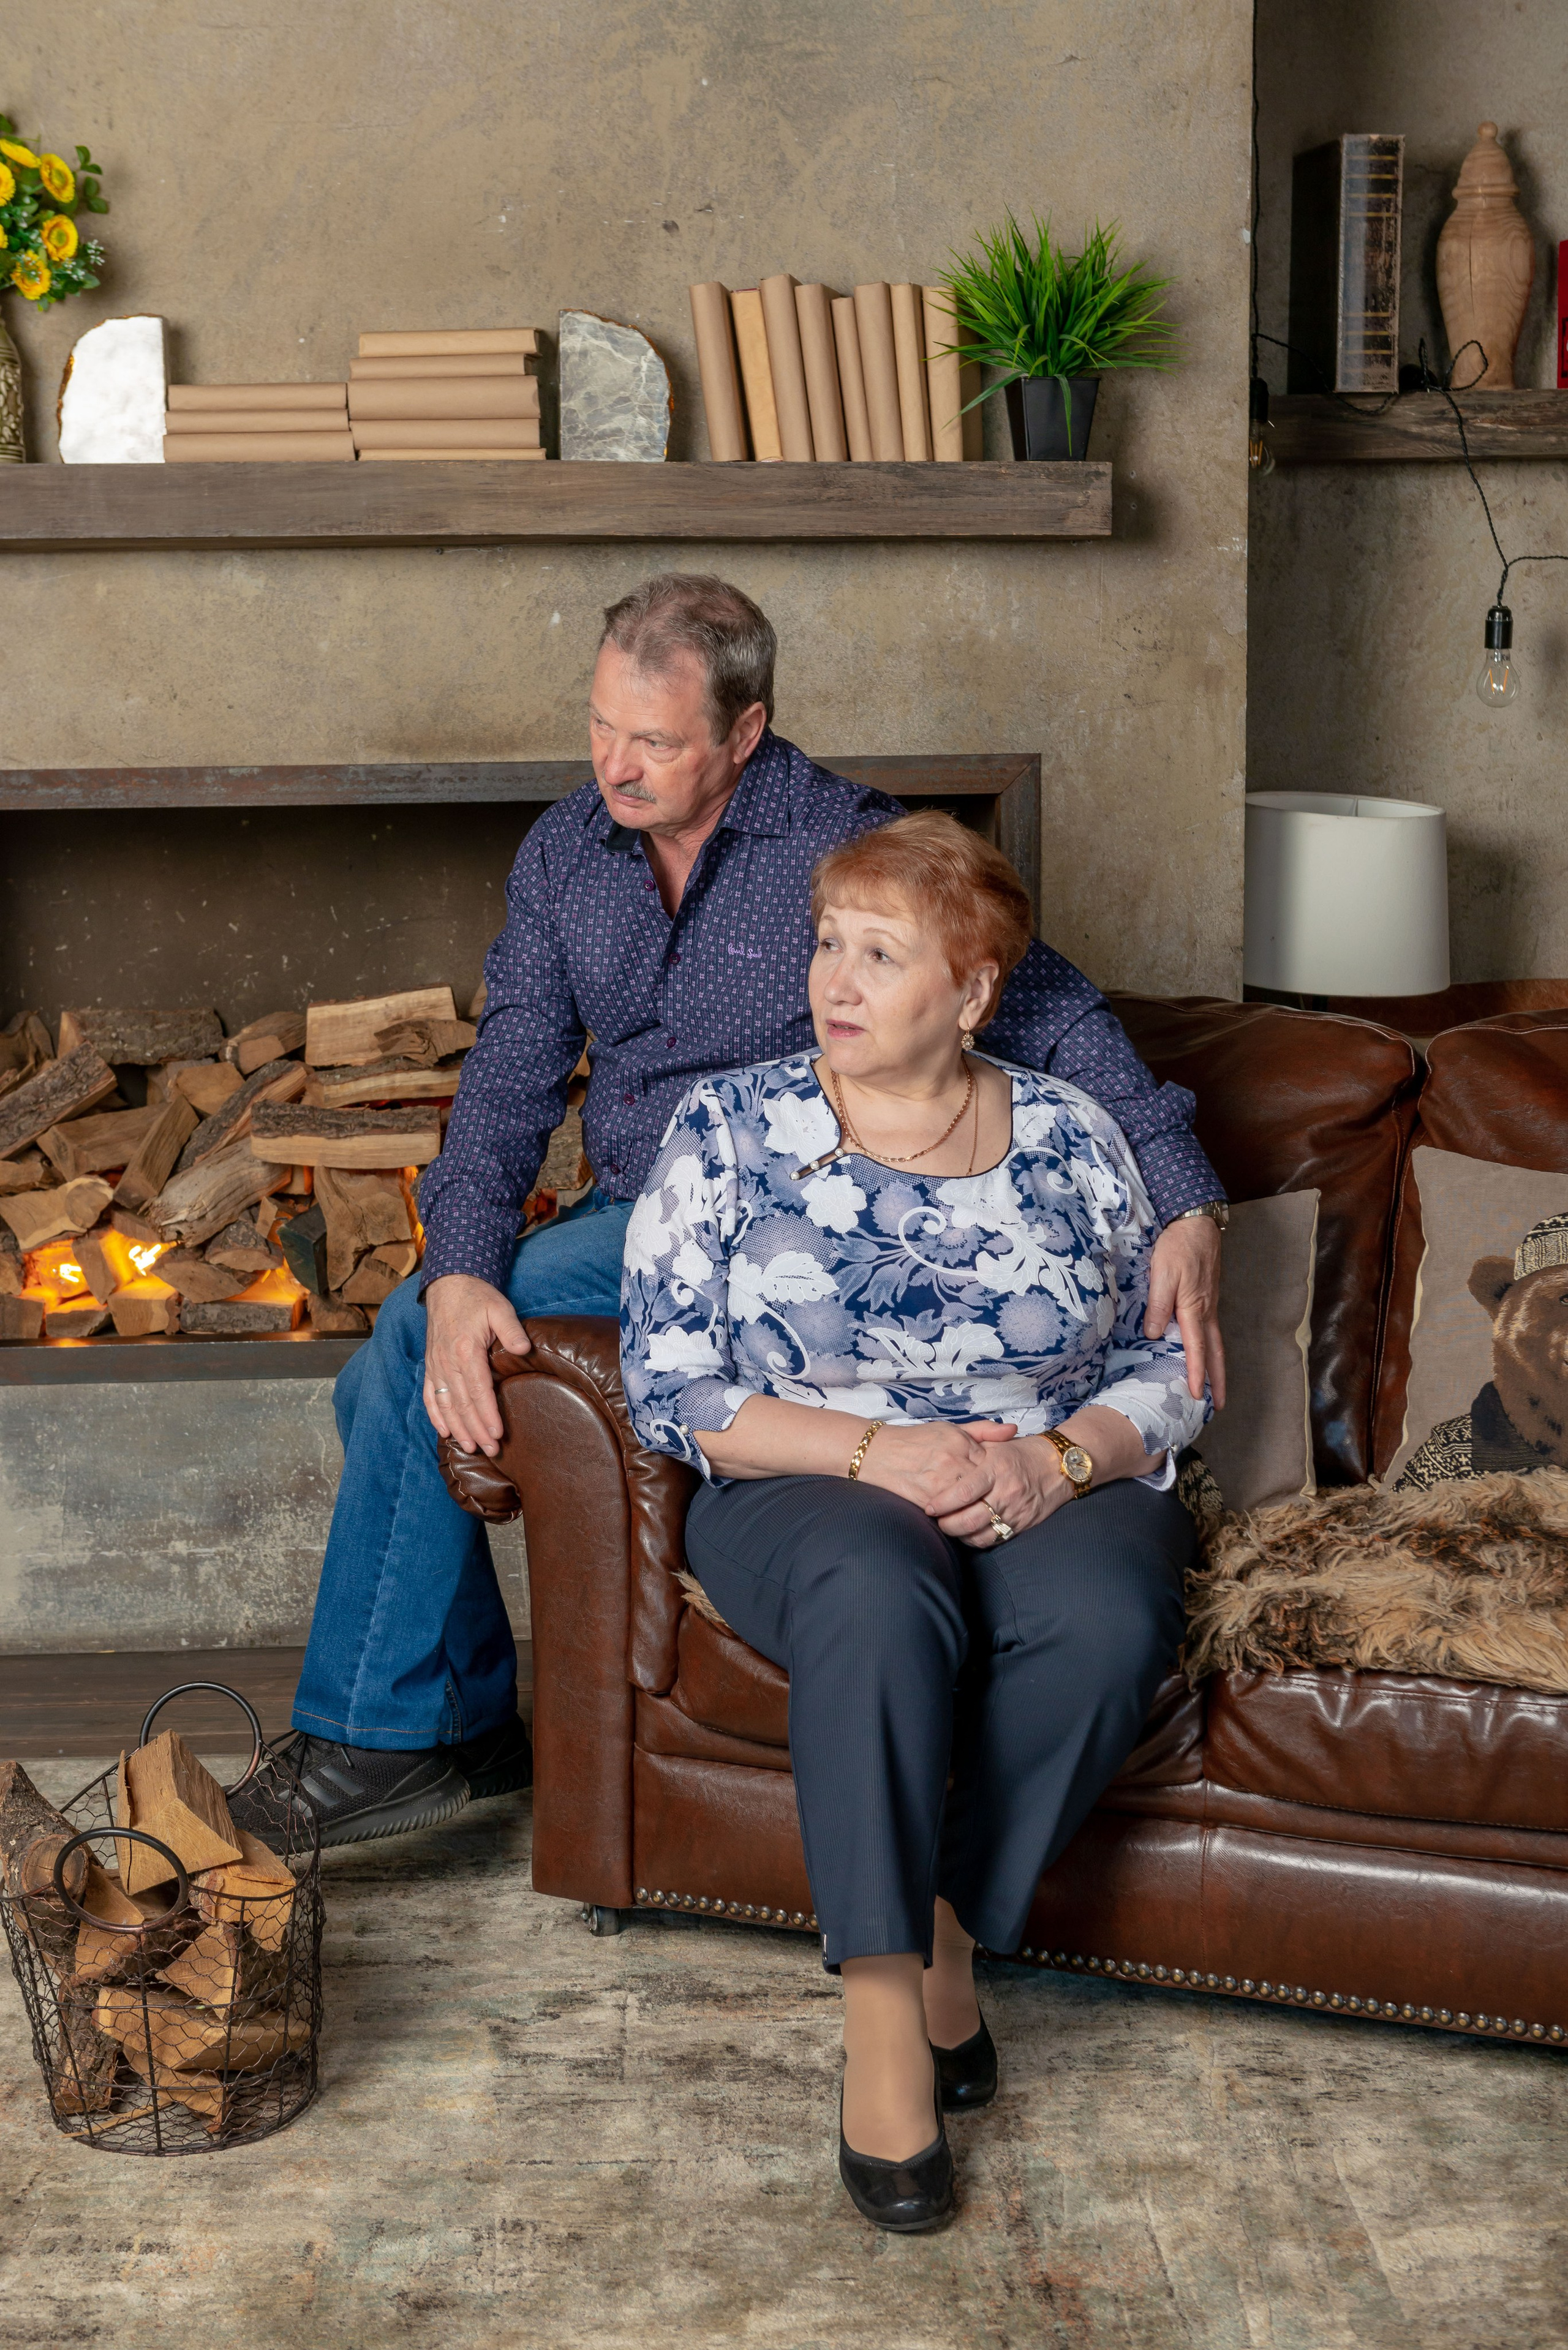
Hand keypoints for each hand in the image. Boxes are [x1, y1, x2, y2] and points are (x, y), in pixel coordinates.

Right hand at [423, 1274, 528, 1454]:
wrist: (449, 1285)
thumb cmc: (478, 1298)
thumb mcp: (500, 1308)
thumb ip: (512, 1330)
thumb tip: (524, 1350)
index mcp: (466, 1350)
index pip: (478, 1390)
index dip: (487, 1414)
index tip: (497, 1433)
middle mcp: (447, 1362)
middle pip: (462, 1403)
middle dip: (476, 1430)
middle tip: (491, 1450)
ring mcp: (436, 1365)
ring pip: (445, 1404)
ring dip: (458, 1428)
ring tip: (471, 1448)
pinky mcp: (430, 1366)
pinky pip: (429, 1396)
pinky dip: (436, 1416)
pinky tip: (445, 1432)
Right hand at [858, 1420, 1014, 1520]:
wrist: (878, 1454)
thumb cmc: (917, 1441)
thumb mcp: (950, 1429)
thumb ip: (983, 1430)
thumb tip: (1013, 1431)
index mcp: (961, 1442)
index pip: (993, 1464)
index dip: (994, 1477)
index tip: (994, 1483)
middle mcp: (954, 1461)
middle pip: (986, 1487)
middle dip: (990, 1496)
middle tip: (993, 1502)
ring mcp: (941, 1482)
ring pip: (972, 1503)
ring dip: (977, 1510)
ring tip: (981, 1513)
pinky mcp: (929, 1501)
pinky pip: (953, 1515)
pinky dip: (959, 1518)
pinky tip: (961, 1517)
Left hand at [934, 1429, 1071, 1546]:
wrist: (1059, 1465)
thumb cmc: (1023, 1452)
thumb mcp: (997, 1443)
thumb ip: (971, 1450)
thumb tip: (946, 1460)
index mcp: (995, 1468)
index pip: (963, 1492)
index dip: (943, 1503)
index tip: (930, 1507)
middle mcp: (1005, 1492)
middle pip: (969, 1519)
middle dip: (947, 1524)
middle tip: (937, 1520)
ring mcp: (1015, 1510)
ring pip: (981, 1534)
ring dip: (960, 1535)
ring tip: (950, 1527)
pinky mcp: (1022, 1524)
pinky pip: (995, 1539)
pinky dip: (977, 1540)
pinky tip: (969, 1533)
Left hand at [1147, 1216, 1225, 1406]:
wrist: (1196, 1223)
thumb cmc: (1178, 1247)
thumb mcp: (1162, 1274)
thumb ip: (1158, 1304)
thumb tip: (1153, 1335)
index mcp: (1194, 1308)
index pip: (1196, 1349)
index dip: (1196, 1374)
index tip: (1197, 1396)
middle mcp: (1206, 1311)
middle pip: (1215, 1352)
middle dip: (1218, 1380)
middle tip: (1220, 1404)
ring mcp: (1209, 1304)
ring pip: (1215, 1342)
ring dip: (1216, 1366)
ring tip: (1215, 1387)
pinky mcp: (1207, 1297)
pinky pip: (1211, 1330)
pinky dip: (1211, 1348)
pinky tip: (1205, 1352)